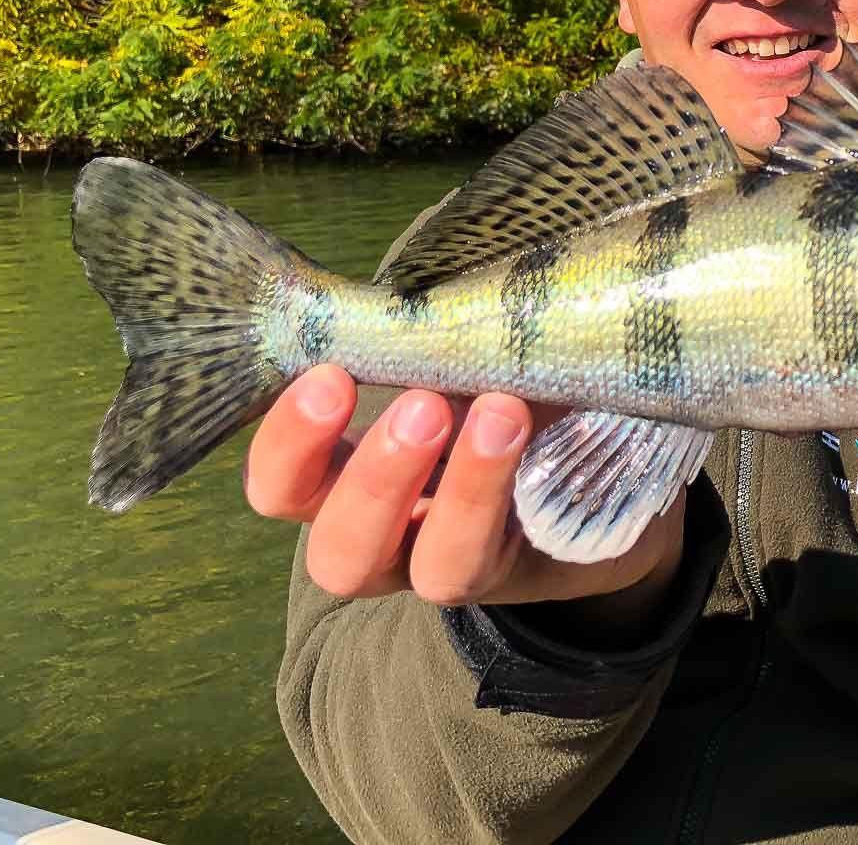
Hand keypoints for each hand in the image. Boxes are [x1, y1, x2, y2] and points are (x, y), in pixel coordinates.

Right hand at [244, 364, 686, 619]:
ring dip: (469, 490)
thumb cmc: (476, 380)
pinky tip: (552, 436)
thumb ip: (411, 336)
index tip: (328, 376)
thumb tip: (412, 289)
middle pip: (341, 555)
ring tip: (502, 413)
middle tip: (422, 406)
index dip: (292, 444)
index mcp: (340, 485)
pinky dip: (538, 492)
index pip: (282, 487)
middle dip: (377, 480)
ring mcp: (460, 566)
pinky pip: (531, 553)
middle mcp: (389, 542)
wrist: (576, 451)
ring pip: (441, 569)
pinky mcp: (533, 568)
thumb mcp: (436, 358)